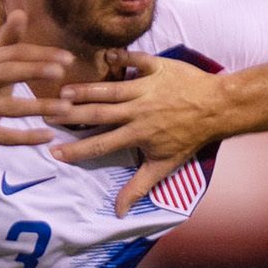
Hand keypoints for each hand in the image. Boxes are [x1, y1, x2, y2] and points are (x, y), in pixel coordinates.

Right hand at [0, 9, 72, 162]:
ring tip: (66, 108)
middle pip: (5, 72)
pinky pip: (2, 136)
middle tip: (62, 72)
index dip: (40, 54)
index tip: (69, 59)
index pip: (12, 53)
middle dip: (34, 70)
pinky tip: (48, 136)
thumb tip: (20, 12)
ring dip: (38, 107)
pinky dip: (26, 137)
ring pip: (7, 107)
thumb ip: (7, 42)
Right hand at [50, 53, 225, 216]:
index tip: (54, 152)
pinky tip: (107, 56)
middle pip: (99, 113)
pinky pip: (138, 60)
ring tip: (65, 91)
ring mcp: (147, 88)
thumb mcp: (165, 166)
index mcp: (138, 134)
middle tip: (48, 113)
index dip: (77, 150)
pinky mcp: (158, 68)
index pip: (101, 144)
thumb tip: (119, 212)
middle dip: (72, 114)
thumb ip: (139, 186)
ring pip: (111, 88)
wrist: (219, 109)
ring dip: (87, 89)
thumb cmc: (190, 138)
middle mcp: (139, 111)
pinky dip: (123, 57)